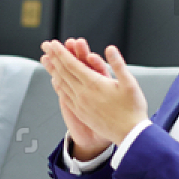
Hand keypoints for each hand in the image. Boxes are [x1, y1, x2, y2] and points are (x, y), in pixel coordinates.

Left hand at [40, 39, 148, 153]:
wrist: (129, 134)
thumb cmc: (132, 109)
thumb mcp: (130, 83)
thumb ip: (118, 64)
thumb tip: (110, 49)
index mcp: (94, 84)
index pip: (72, 64)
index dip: (61, 52)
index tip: (54, 43)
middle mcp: (83, 93)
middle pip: (63, 72)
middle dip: (54, 57)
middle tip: (46, 46)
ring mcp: (80, 104)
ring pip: (62, 83)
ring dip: (53, 70)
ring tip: (47, 61)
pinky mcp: (81, 113)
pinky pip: (65, 96)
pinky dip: (59, 86)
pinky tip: (56, 82)